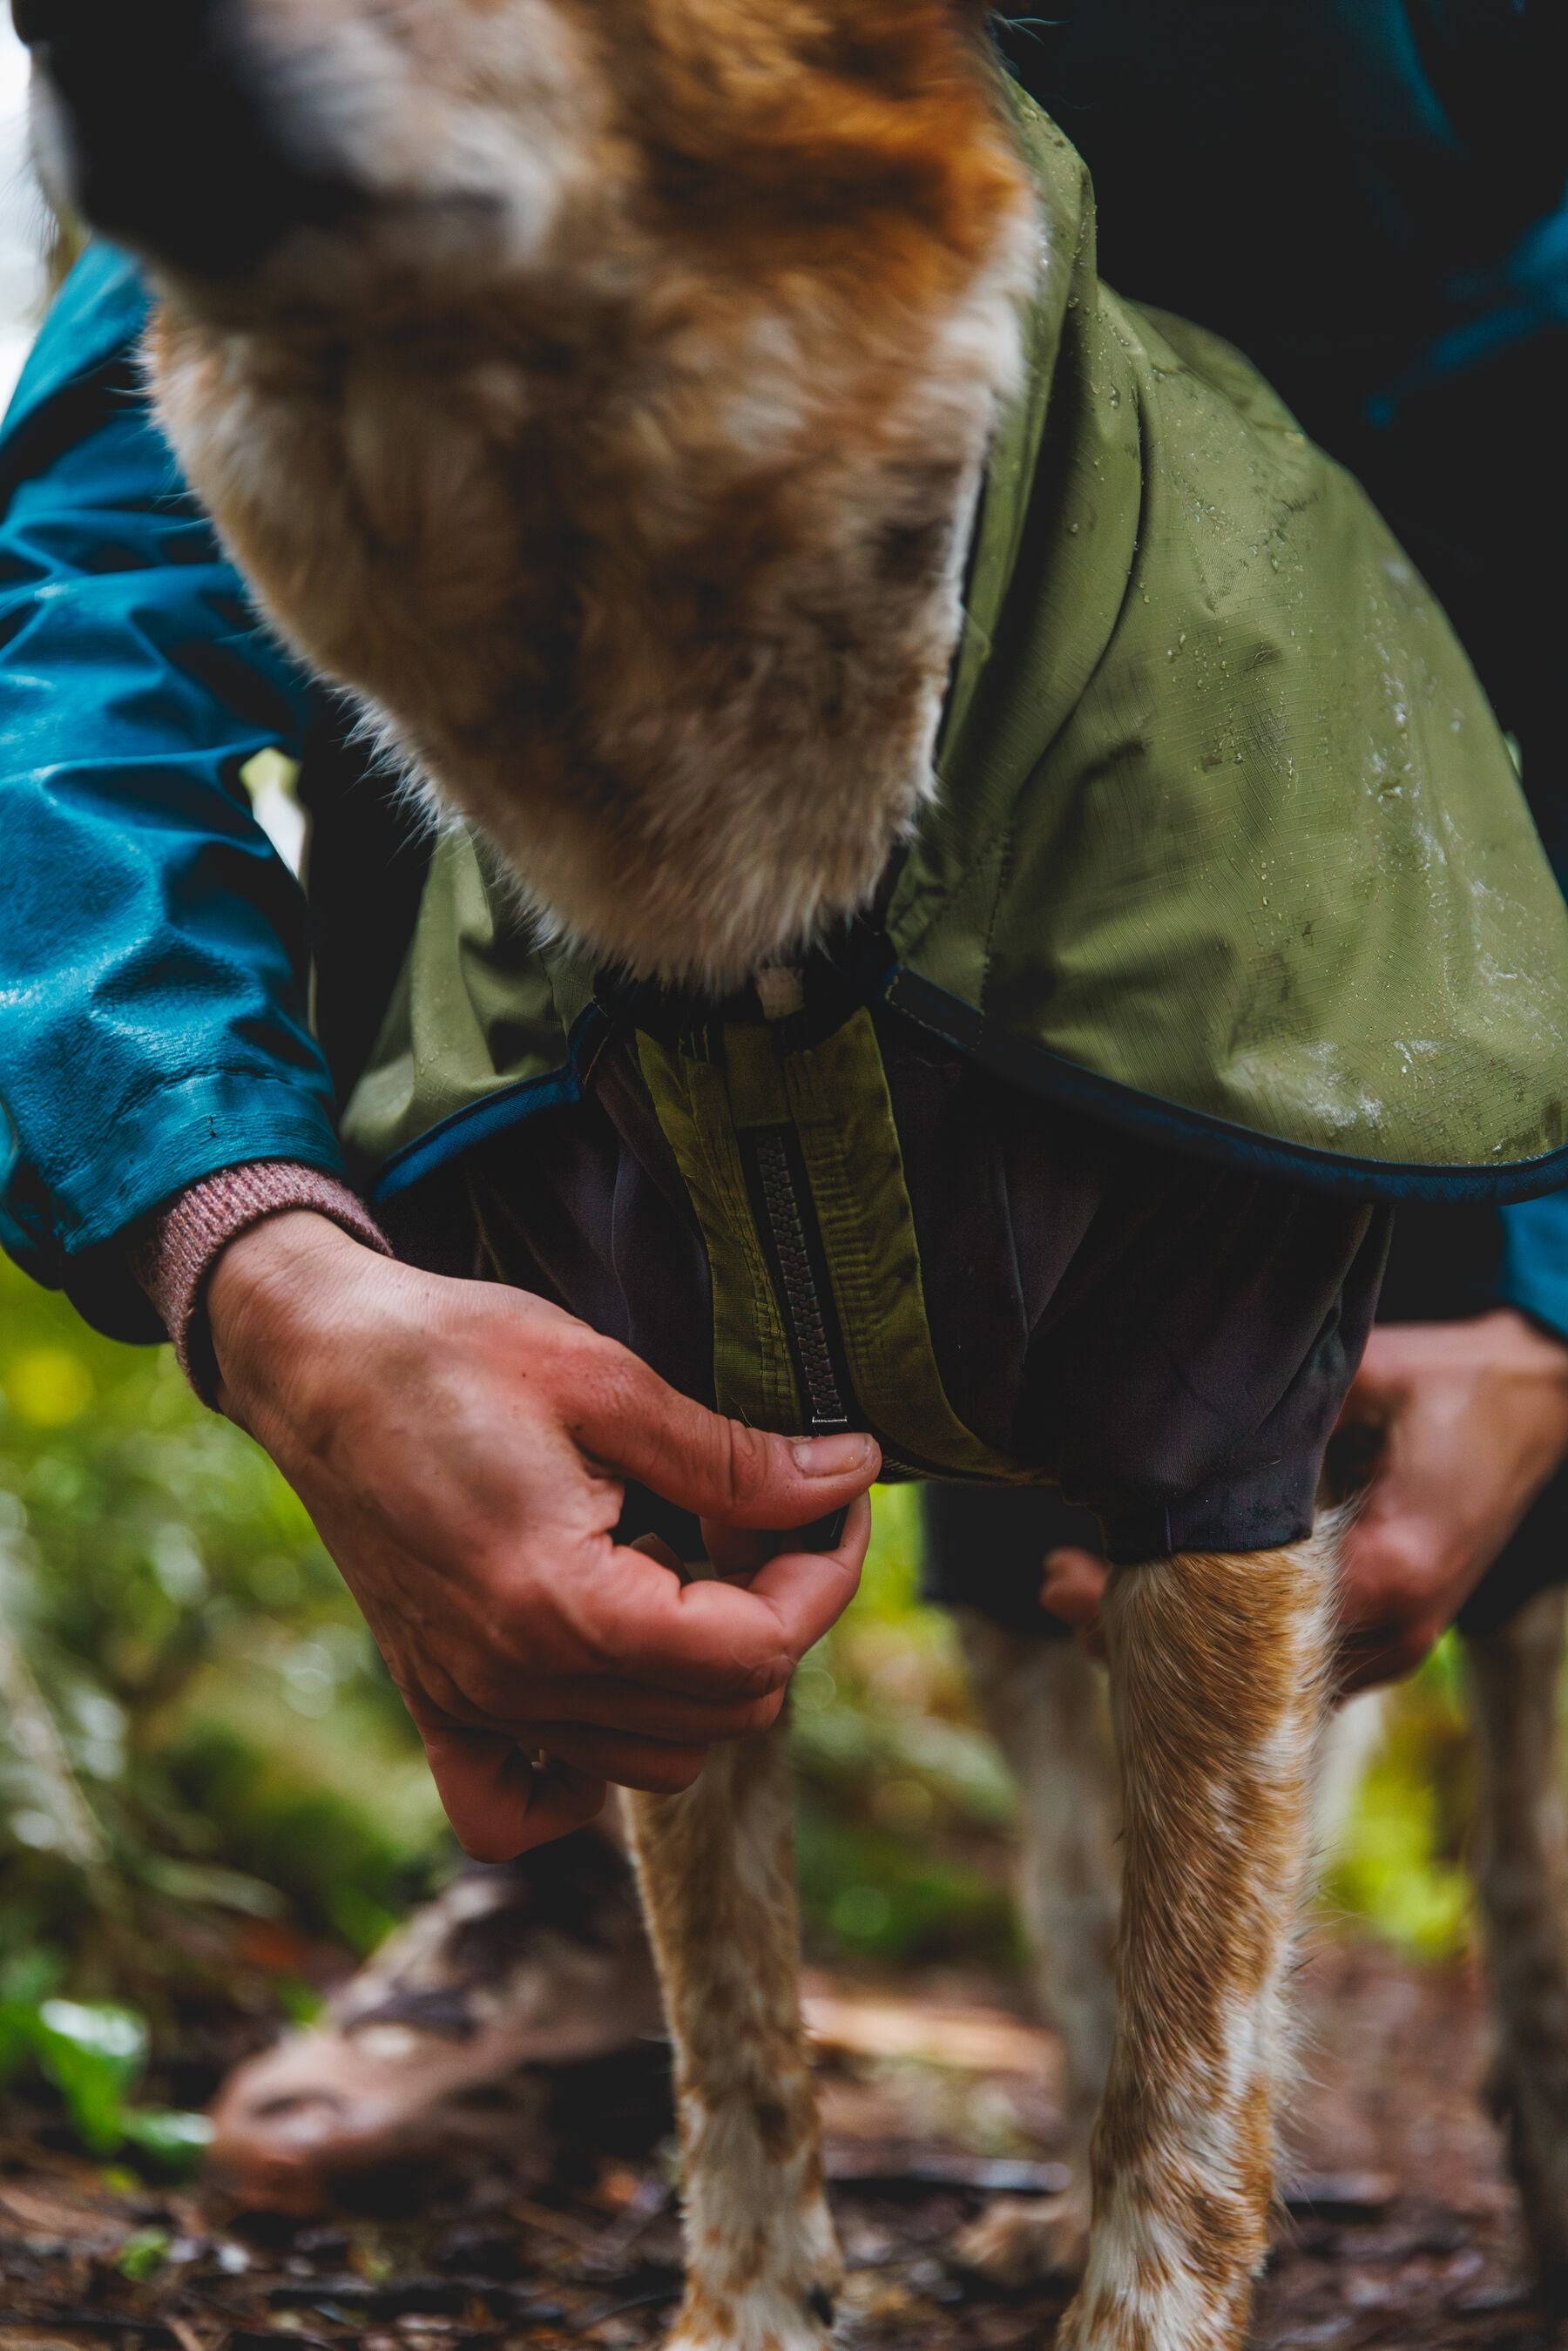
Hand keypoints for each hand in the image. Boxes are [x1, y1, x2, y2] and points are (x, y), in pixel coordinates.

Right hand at [207, 1212, 878, 1858]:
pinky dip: (587, 1770)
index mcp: (563, 1604)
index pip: (757, 1653)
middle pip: (723, 1714)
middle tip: (759, 1514)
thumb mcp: (609, 1381)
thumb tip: (848, 1476)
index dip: (825, 1576)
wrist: (317, 1362)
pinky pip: (525, 1808)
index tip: (834, 1501)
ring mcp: (471, 1703)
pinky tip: (608, 1673)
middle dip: (775, 1615)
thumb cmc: (453, 1352)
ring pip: (656, 1762)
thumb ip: (734, 1459)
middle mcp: (514, 1681)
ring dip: (698, 1676)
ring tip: (673, 1564)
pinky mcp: (437, 1702)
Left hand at [1036, 1310, 1567, 1693]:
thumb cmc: (1457, 1382)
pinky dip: (1222, 1646)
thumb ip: (1278, 1409)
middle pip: (1241, 1667)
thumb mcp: (1369, 1376)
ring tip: (1078, 1604)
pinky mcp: (1394, 1636)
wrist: (1544, 1398)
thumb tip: (1167, 1408)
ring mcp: (1397, 1642)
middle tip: (1053, 1588)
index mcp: (1384, 1568)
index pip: (1238, 1617)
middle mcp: (1392, 1628)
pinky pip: (1291, 1664)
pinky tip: (1151, 1614)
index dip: (1142, 1606)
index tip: (1065, 1578)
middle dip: (1137, 1631)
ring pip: (1261, 1676)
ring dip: (1174, 1642)